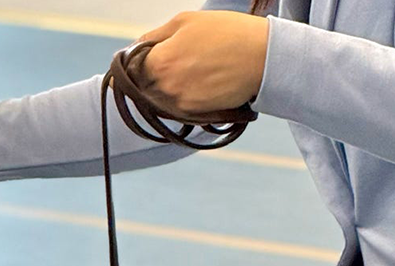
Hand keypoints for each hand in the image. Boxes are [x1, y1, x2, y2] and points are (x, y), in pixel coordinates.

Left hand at [138, 10, 268, 115]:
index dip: (138, 61)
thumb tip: (134, 48)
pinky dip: (184, 98)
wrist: (261, 58)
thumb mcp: (184, 22)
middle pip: (146, 87)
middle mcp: (167, 88)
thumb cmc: (225, 32)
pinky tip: (199, 83)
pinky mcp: (197, 115)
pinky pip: (179, 109)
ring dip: (168, 89)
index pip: (133, 69)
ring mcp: (181, 105)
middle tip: (175, 61)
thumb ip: (154, 36)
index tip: (148, 55)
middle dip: (153, 76)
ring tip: (191, 70)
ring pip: (161, 100)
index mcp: (160, 62)